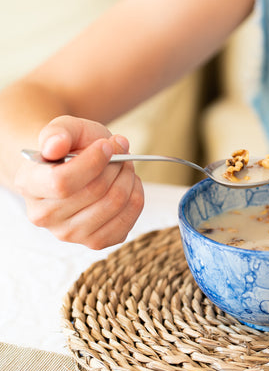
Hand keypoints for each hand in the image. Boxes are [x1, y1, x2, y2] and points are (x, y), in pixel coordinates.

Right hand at [15, 115, 143, 248]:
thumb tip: (55, 146)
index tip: (107, 145)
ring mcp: (70, 234)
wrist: (76, 168)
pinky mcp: (96, 242)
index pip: (63, 182)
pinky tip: (128, 184)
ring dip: (128, 178)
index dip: (93, 161)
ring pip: (115, 204)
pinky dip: (136, 195)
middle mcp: (44, 216)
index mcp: (30, 185)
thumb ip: (58, 132)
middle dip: (116, 165)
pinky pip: (128, 219)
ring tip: (125, 166)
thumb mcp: (65, 129)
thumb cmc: (71, 148)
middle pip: (96, 192)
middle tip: (121, 152)